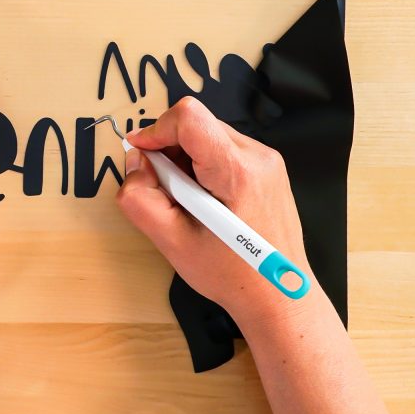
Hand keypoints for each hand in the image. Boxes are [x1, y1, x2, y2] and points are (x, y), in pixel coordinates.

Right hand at [116, 97, 313, 324]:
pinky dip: (202, 166)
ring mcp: (267, 161)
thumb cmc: (233, 275)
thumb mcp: (173, 243)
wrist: (278, 295)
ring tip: (187, 201)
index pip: (189, 118)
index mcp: (237, 172)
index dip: (156, 130)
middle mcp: (257, 157)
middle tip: (166, 191)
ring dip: (185, 160)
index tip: (142, 155)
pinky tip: (204, 201)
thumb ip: (140, 199)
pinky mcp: (267, 169)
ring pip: (208, 135)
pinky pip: (223, 149)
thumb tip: (136, 163)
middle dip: (169, 150)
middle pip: (196, 125)